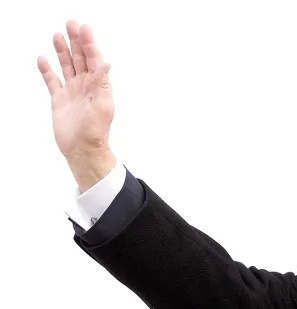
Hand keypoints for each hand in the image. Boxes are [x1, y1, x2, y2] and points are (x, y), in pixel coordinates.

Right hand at [37, 19, 116, 189]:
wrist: (83, 150)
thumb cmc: (96, 131)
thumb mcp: (103, 105)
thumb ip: (102, 83)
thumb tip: (107, 63)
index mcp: (98, 86)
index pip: (94, 60)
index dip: (89, 43)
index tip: (84, 28)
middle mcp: (85, 86)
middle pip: (80, 58)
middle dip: (76, 41)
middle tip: (71, 23)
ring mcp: (72, 92)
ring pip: (66, 66)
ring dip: (62, 51)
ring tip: (58, 35)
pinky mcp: (59, 100)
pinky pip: (51, 81)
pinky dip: (47, 70)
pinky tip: (43, 59)